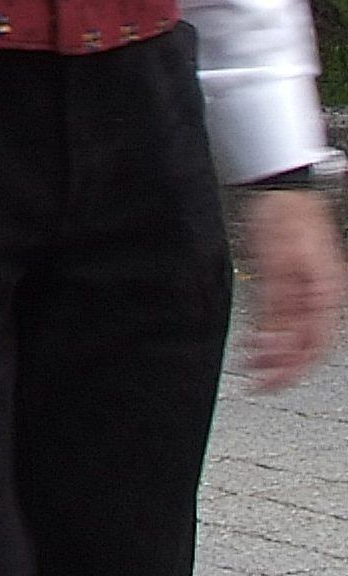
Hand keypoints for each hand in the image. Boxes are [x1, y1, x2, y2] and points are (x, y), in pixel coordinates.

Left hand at [237, 188, 345, 391]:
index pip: (315, 346)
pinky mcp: (289, 287)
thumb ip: (279, 302)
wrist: (281, 192)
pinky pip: (283, 321)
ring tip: (250, 367)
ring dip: (273, 357)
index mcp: (326, 294)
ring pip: (294, 337)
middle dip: (282, 369)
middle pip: (306, 347)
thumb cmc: (285, 218)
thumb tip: (278, 342)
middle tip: (257, 382)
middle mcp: (319, 299)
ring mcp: (305, 294)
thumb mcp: (278, 262)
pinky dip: (268, 338)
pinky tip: (253, 347)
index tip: (269, 383)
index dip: (293, 369)